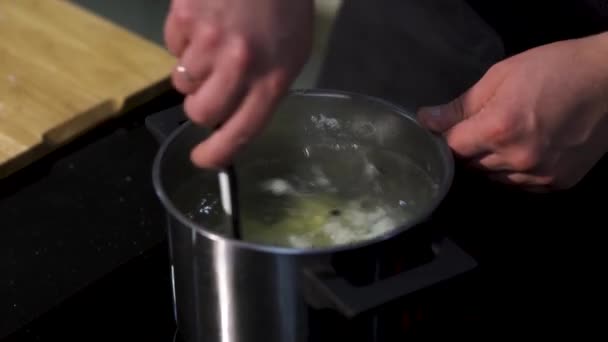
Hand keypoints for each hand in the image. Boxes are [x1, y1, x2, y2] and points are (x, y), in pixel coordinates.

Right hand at [164, 0, 312, 167]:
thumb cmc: (284, 5)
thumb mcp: (292, 51)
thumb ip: (266, 86)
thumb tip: (235, 113)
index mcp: (272, 79)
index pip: (241, 131)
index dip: (218, 154)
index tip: (203, 160)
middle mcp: (240, 67)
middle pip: (200, 111)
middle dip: (199, 106)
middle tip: (208, 89)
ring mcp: (209, 41)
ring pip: (182, 80)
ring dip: (193, 68)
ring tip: (214, 41)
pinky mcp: (185, 17)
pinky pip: (172, 45)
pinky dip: (184, 38)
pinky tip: (205, 19)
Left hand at [418, 33, 607, 191]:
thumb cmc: (555, 68)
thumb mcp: (501, 76)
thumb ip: (461, 105)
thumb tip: (427, 120)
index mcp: (498, 129)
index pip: (451, 147)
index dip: (446, 136)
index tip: (450, 127)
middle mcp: (517, 158)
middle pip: (471, 165)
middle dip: (470, 147)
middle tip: (484, 125)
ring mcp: (540, 175)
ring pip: (494, 178)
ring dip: (492, 162)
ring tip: (509, 135)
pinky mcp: (559, 183)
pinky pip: (522, 185)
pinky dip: (517, 171)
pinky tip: (528, 148)